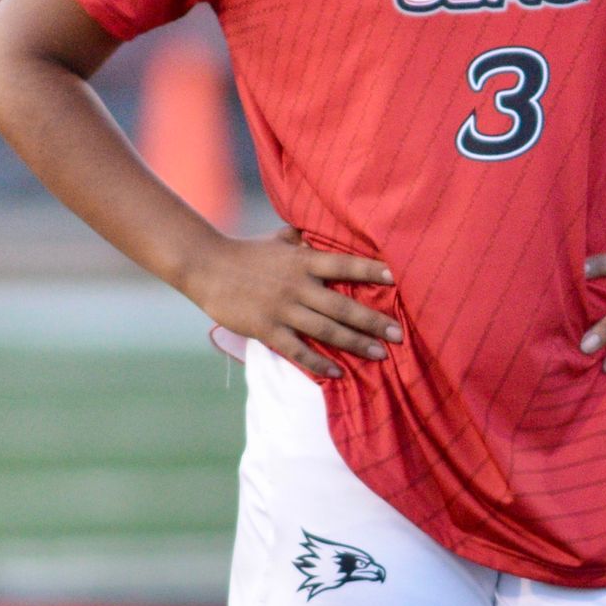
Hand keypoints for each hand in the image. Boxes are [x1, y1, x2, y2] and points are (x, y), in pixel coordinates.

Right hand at [181, 225, 400, 380]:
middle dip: (374, 321)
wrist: (207, 267)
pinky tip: (337, 372)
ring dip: (356, 343)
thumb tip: (320, 233)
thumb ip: (303, 240)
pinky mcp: (266, 329)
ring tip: (380, 354)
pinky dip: (318, 363)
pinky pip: (298, 350)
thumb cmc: (246, 252)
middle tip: (399, 334)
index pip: (344, 265)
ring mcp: (282, 309)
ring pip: (327, 330)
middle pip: (343, 306)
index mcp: (303, 260)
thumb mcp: (278, 239)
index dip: (371, 271)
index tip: (397, 279)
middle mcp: (297, 285)